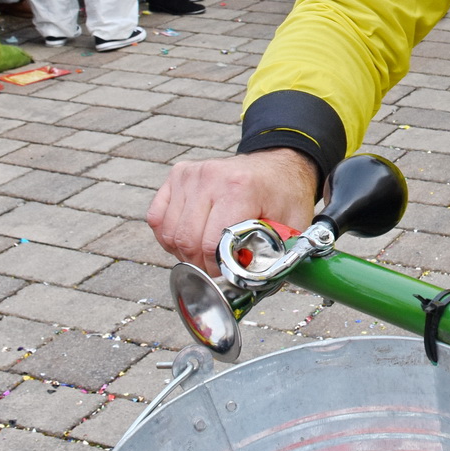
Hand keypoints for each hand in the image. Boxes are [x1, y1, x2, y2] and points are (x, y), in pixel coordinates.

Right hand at [148, 148, 322, 274]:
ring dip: (183, 251)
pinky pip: (157, 218)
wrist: (277, 164)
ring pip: (169, 232)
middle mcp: (211, 177)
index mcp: (240, 188)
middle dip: (200, 264)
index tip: (229, 271)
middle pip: (186, 240)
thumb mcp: (292, 224)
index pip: (210, 244)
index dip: (217, 267)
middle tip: (216, 267)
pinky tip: (188, 237)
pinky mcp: (178, 175)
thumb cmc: (284, 195)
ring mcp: (191, 174)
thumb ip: (275, 255)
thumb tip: (250, 286)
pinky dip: (167, 235)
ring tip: (205, 252)